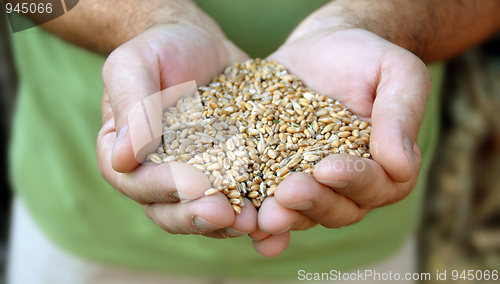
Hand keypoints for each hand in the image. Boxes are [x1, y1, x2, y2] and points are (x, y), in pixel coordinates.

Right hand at [96, 22, 257, 238]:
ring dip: (228, 223)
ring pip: (205, 213)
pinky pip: (239, 197)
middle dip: (198, 216)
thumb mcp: (134, 64)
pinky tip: (275, 212)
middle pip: (170, 210)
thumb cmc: (160, 49)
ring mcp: (194, 178)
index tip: (195, 184)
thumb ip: (130, 106)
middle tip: (227, 215)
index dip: (164, 187)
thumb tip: (123, 157)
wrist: (200, 44)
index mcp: (126, 156)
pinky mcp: (228, 173)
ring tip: (254, 220)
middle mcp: (157, 176)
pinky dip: (255, 208)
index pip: (137, 182)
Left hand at [250, 28, 429, 256]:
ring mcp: (312, 185)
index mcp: (385, 165)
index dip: (353, 179)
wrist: (320, 49)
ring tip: (263, 216)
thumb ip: (402, 113)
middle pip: (338, 208)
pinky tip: (246, 226)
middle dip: (313, 201)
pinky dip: (262, 221)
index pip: (376, 183)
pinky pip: (271, 203)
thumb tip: (401, 167)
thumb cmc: (364, 58)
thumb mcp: (395, 72)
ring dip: (285, 217)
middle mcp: (349, 185)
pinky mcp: (277, 177)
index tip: (327, 168)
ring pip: (304, 212)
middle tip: (288, 193)